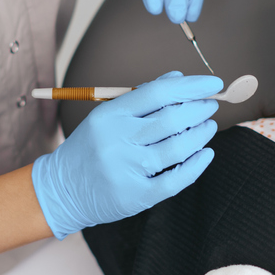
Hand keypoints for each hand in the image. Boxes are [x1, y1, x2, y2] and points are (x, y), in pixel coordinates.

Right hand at [31, 72, 221, 238]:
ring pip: (178, 148)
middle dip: (199, 109)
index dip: (191, 86)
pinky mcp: (135, 196)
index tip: (213, 84)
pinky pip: (175, 180)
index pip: (158, 92)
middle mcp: (117, 140)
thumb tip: (178, 78)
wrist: (62, 190)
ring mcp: (126, 169)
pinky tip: (206, 154)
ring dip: (201, 134)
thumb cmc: (91, 147)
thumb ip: (142, 97)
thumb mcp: (107, 115)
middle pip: (171, 119)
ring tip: (208, 126)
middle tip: (210, 105)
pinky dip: (196, 166)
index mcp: (109, 114)